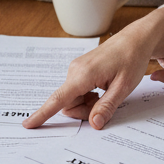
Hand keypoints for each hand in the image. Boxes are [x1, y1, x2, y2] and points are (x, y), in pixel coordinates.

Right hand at [24, 7, 163, 129]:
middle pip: (68, 103)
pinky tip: (103, 89)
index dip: (43, 114)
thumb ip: (107, 107)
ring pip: (73, 98)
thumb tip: (94, 124)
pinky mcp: (81, 69)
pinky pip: (78, 90)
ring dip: (88, 104)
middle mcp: (75, 70)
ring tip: (107, 94)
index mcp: (83, 74)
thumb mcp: (123, 87)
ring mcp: (77, 69)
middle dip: (84, 111)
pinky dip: (89, 96)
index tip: (28, 125)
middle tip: (106, 106)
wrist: (135, 39)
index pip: (59, 99)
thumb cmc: (131, 59)